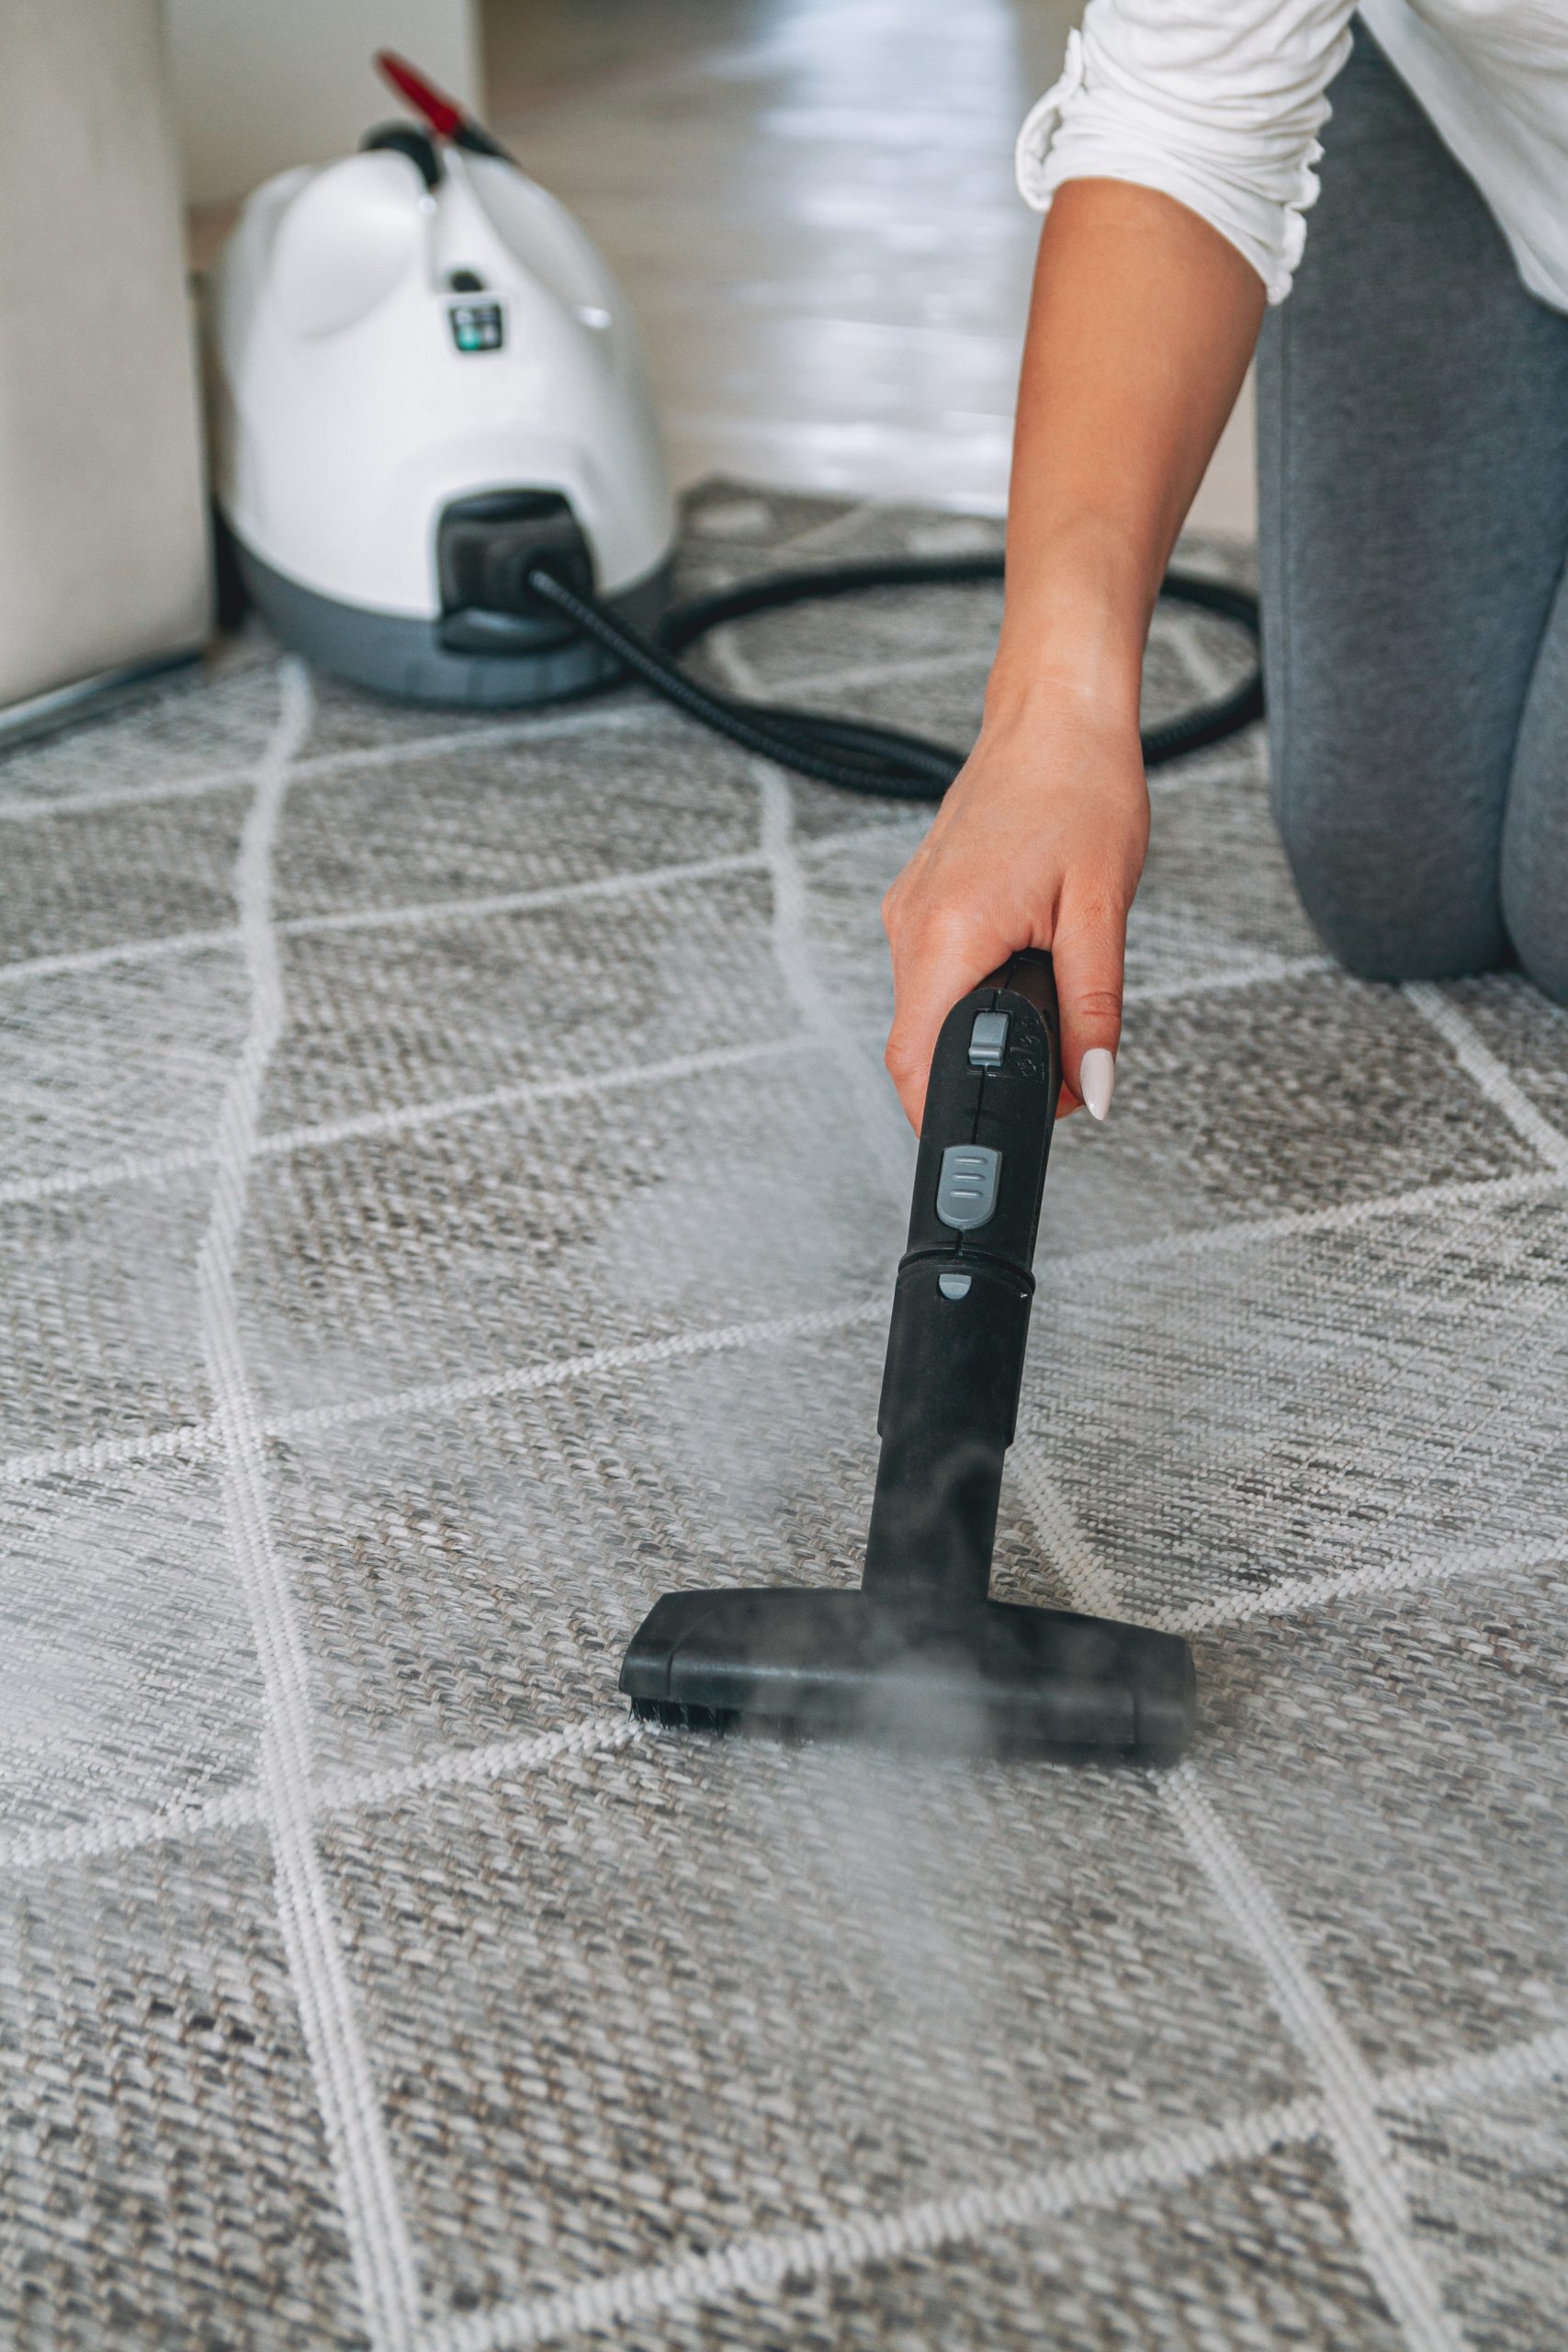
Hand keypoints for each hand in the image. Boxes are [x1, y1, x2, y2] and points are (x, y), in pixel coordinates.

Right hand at [881, 694, 1148, 1130]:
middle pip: (917, 1047)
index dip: (948, 1116)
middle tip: (1057, 1070)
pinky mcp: (918, 900)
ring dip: (979, 1031)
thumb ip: (1095, 1012)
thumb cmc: (1079, 787)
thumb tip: (1095, 1088)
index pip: (913, 1065)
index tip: (996, 1136)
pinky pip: (932, 974)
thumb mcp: (1103, 913)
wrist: (1056, 713)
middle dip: (980, 1077)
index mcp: (947, 933)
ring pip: (926, 1012)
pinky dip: (973, 991)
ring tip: (1048, 994)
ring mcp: (907, 911)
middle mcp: (910, 926)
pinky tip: (1023, 960)